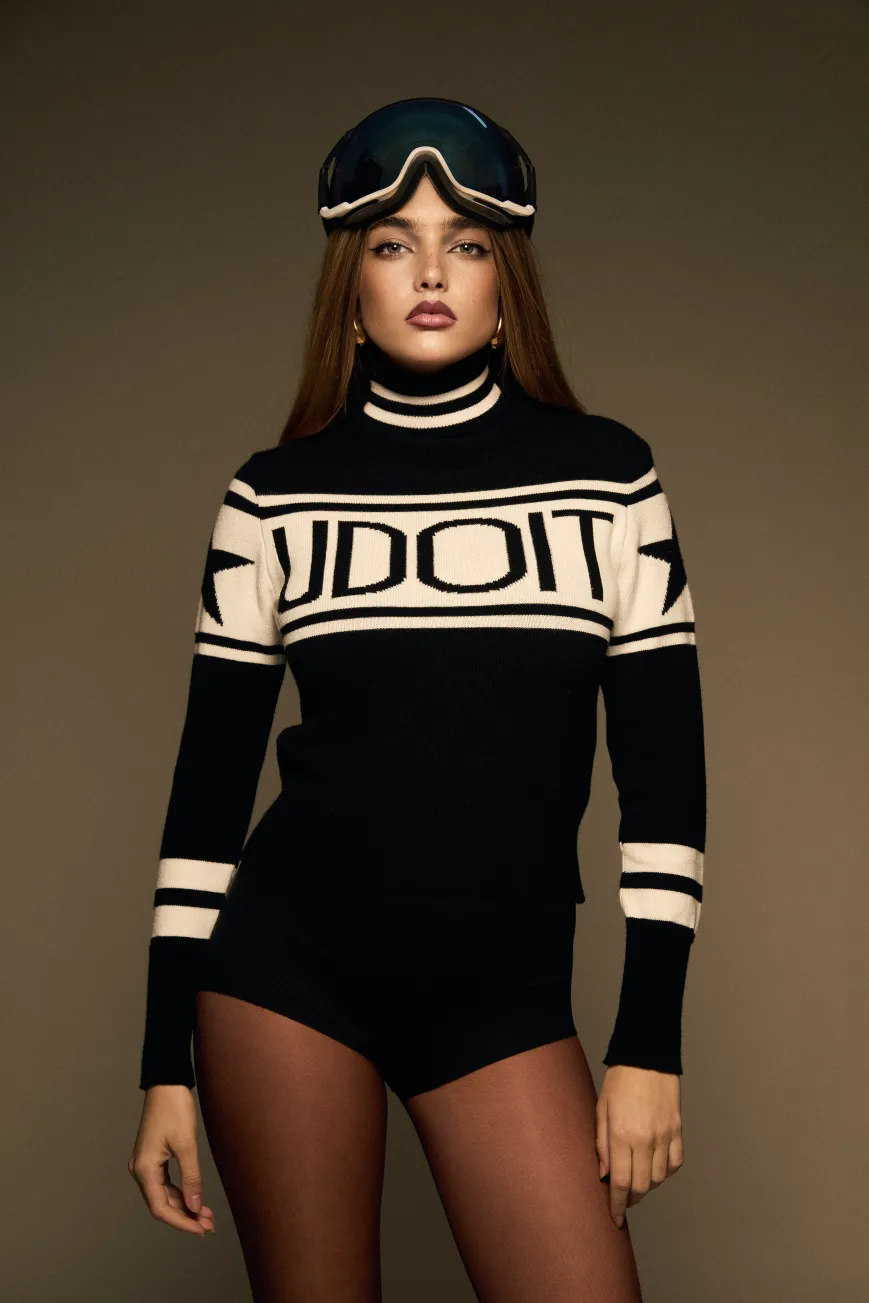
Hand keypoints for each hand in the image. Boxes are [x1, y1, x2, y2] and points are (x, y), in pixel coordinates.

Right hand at [128, 1085, 215, 1235]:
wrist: (167, 1083)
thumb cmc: (175, 1109)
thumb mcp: (186, 1145)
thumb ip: (191, 1178)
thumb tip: (195, 1207)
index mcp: (144, 1169)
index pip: (160, 1208)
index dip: (181, 1222)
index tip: (201, 1229)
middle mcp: (140, 1170)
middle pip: (161, 1204)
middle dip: (185, 1216)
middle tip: (209, 1225)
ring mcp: (145, 1164)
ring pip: (164, 1195)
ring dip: (184, 1206)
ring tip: (207, 1215)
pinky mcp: (152, 1158)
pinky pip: (165, 1183)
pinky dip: (180, 1193)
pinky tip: (195, 1199)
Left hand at [595, 1064, 683, 1228]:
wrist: (648, 1058)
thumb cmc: (620, 1081)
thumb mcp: (601, 1109)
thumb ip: (601, 1143)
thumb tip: (603, 1174)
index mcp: (621, 1135)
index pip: (619, 1182)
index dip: (616, 1205)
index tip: (615, 1218)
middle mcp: (645, 1140)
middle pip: (641, 1186)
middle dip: (631, 1198)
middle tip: (623, 1198)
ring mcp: (664, 1136)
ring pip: (659, 1178)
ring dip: (647, 1185)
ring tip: (637, 1179)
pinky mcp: (677, 1130)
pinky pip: (675, 1163)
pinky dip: (665, 1172)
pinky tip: (655, 1166)